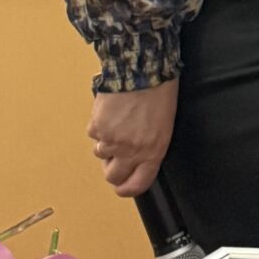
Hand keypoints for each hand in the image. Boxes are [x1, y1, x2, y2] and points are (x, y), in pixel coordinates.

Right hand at [88, 81, 178, 196]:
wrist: (142, 70)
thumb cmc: (159, 93)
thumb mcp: (164, 125)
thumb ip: (150, 146)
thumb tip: (137, 157)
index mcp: (153, 151)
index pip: (138, 184)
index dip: (128, 189)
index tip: (123, 187)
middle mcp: (131, 151)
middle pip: (113, 176)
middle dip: (112, 169)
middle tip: (116, 155)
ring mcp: (112, 140)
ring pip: (100, 154)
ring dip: (106, 144)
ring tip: (118, 123)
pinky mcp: (97, 127)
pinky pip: (93, 134)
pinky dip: (99, 126)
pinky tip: (111, 111)